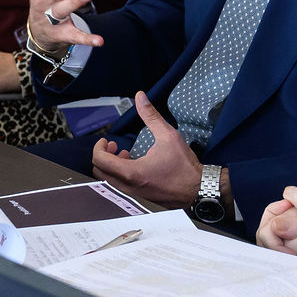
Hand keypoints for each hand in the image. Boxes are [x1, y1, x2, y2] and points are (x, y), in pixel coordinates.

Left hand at [92, 92, 203, 207]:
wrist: (197, 189)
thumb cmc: (184, 166)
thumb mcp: (168, 135)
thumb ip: (151, 115)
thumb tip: (140, 97)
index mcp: (131, 173)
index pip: (99, 160)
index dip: (99, 147)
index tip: (107, 141)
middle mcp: (128, 187)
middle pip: (99, 172)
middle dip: (103, 156)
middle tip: (114, 146)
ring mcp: (133, 195)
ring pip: (108, 182)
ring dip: (111, 166)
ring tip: (124, 154)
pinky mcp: (139, 199)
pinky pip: (119, 188)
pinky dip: (119, 175)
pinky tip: (133, 164)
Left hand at [255, 186, 296, 267]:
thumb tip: (285, 194)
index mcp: (293, 250)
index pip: (266, 231)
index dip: (274, 210)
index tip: (290, 203)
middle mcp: (292, 257)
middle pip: (266, 235)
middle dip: (276, 215)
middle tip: (292, 205)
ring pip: (276, 236)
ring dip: (285, 219)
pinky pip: (286, 240)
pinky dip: (291, 226)